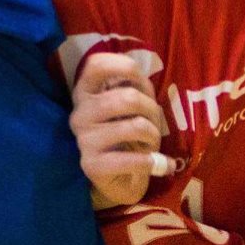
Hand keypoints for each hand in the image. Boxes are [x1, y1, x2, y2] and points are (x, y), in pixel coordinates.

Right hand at [69, 52, 167, 208]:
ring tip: (153, 142)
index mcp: (85, 93)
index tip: (139, 77)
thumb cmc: (127, 135)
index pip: (95, 65)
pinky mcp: (92, 165)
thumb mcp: (130, 107)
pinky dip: (155, 162)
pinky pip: (133, 159)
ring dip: (153, 134)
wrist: (119, 180)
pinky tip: (164, 165)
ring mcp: (83, 140)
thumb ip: (134, 88)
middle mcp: (79, 114)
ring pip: (134, 126)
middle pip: (127, 97)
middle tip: (155, 121)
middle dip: (151, 108)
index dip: (123, 65)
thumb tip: (143, 81)